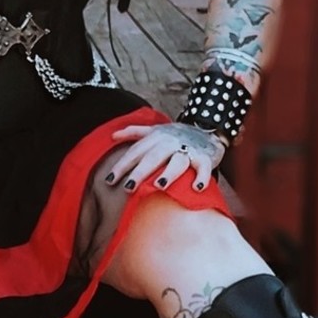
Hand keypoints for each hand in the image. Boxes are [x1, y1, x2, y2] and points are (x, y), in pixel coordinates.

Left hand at [105, 121, 225, 193]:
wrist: (207, 130)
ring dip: (169, 173)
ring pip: (177, 161)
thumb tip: (113, 136)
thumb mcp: (155, 130)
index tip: (110, 180)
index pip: (136, 152)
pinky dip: (202, 177)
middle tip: (128, 188)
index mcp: (156, 137)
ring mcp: (188, 150)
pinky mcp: (205, 158)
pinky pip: (204, 167)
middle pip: (153, 157)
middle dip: (140, 172)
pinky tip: (196, 188)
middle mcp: (170, 142)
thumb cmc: (176, 136)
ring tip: (159, 186)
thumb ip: (134, 132)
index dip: (122, 165)